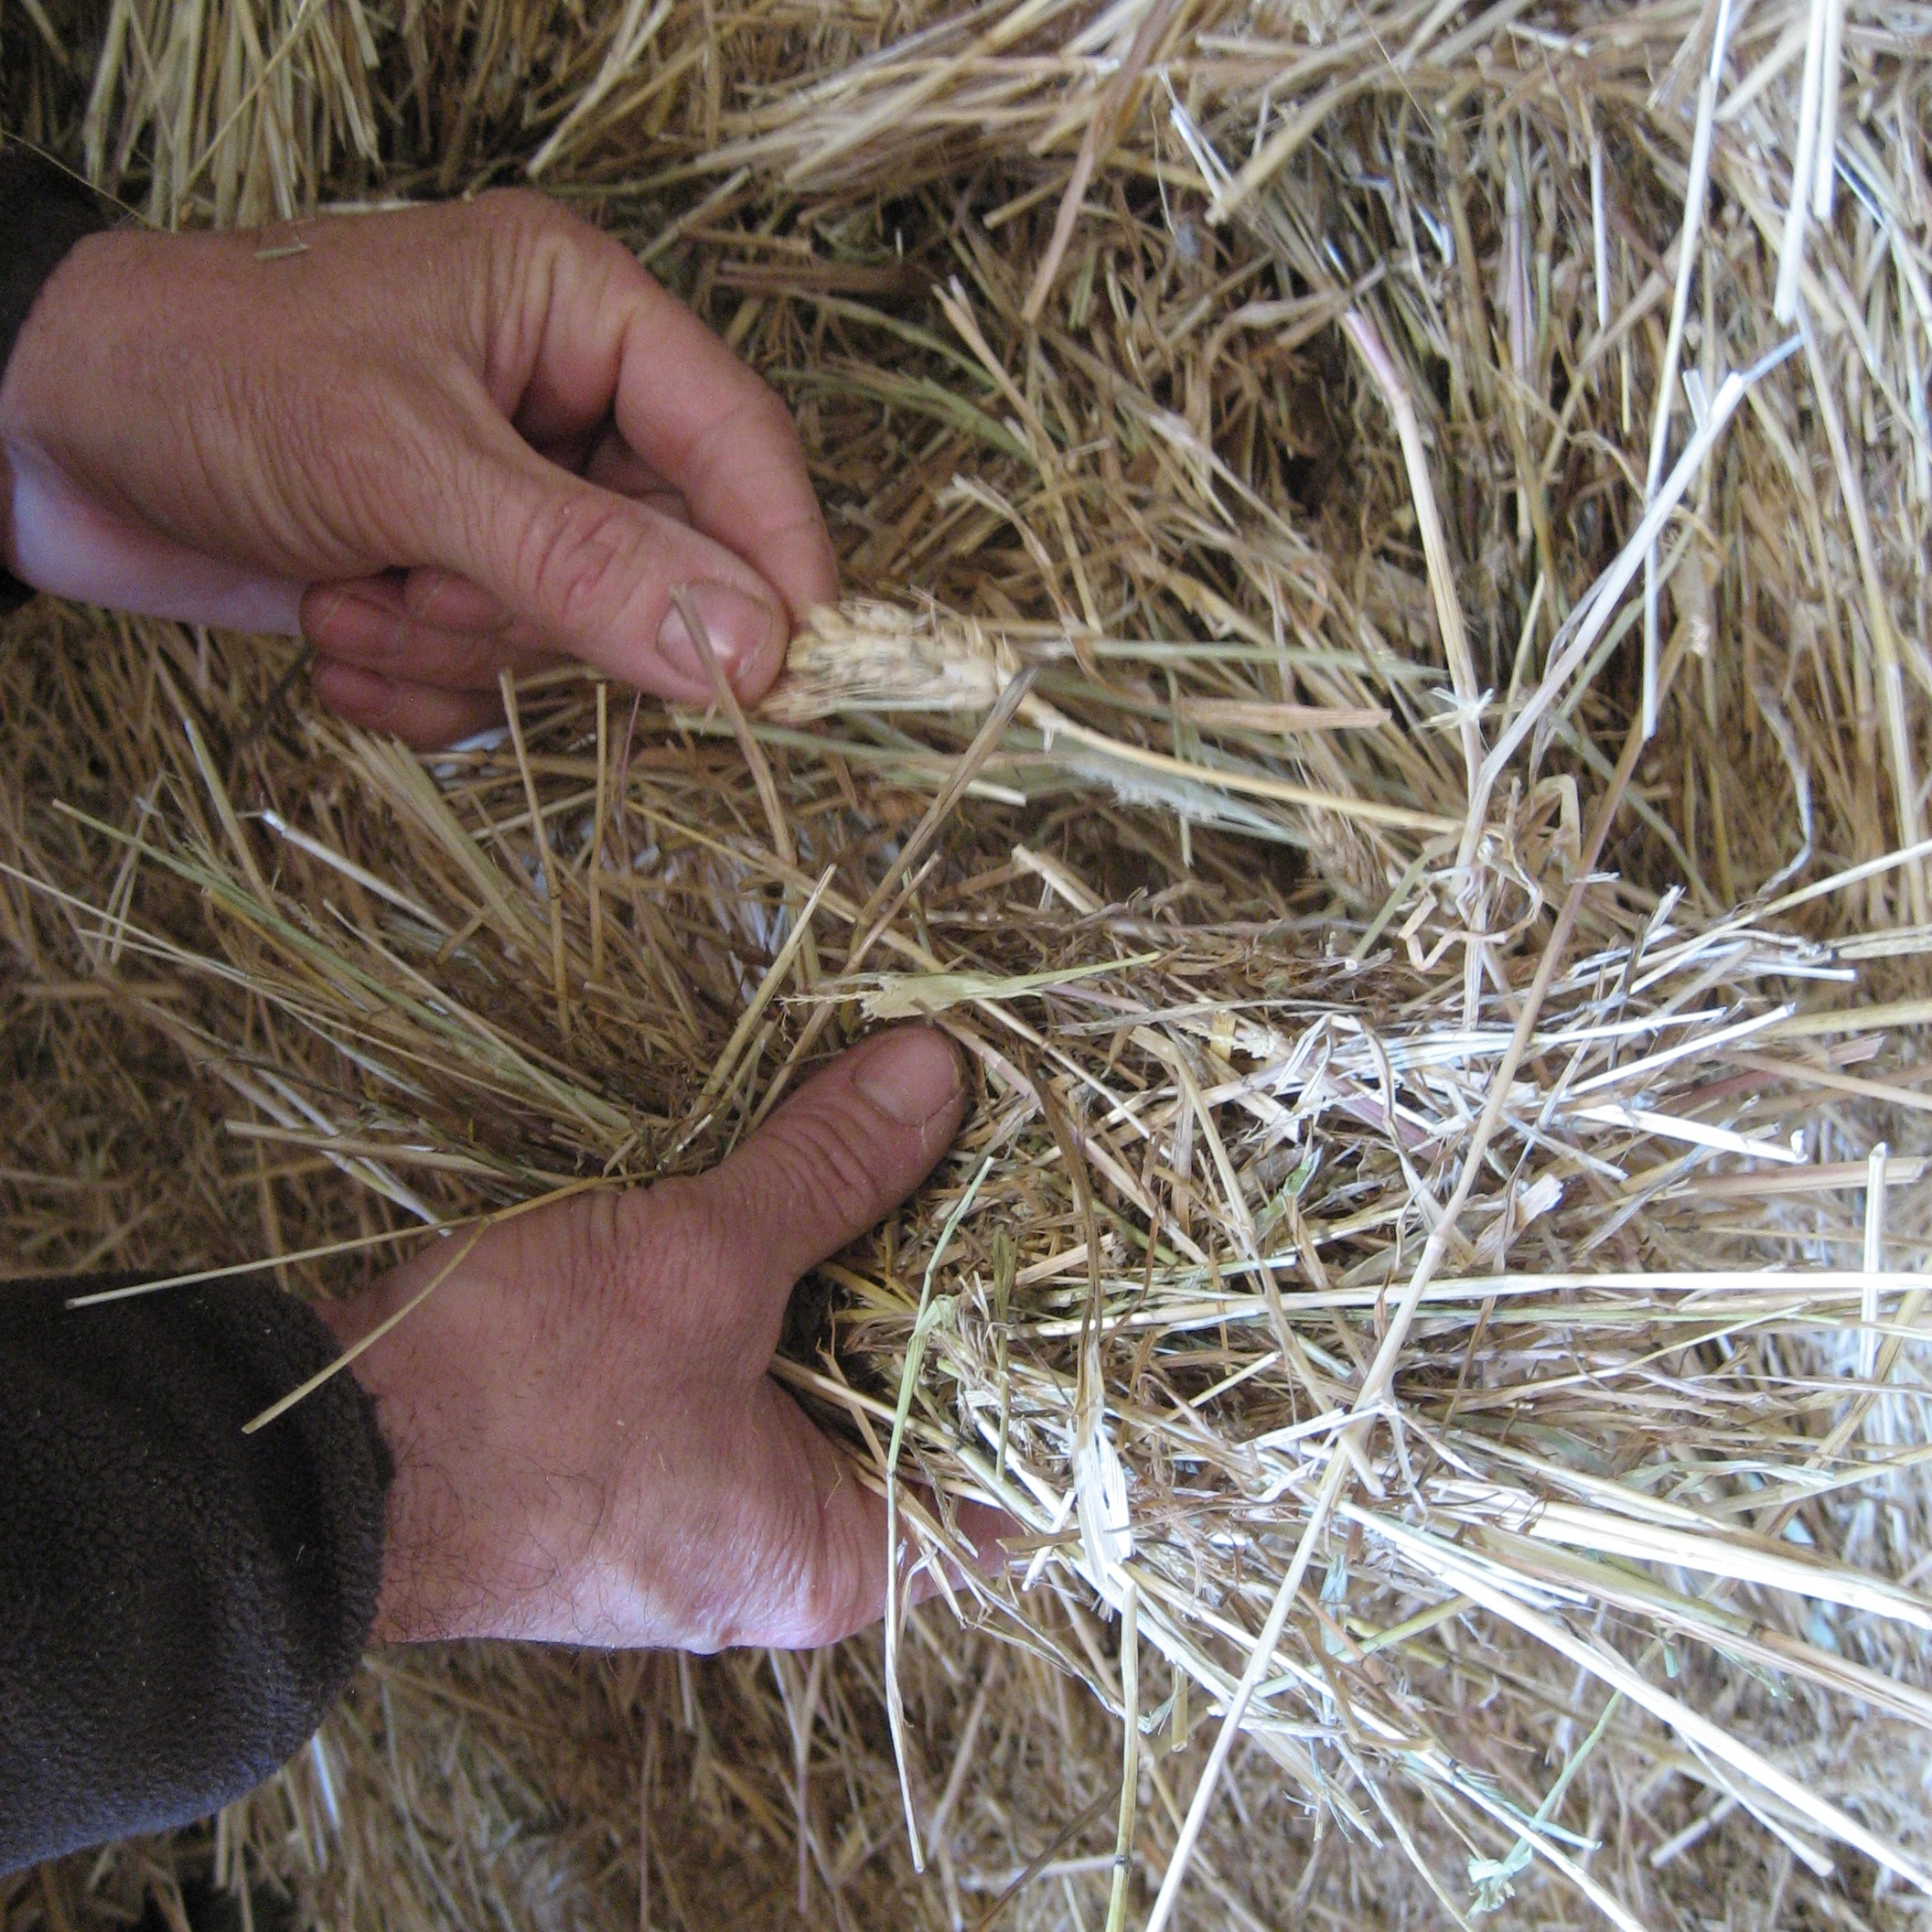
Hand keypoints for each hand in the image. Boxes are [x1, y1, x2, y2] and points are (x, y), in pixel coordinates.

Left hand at [0, 192, 835, 747]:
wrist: (38, 434)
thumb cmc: (213, 381)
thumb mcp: (409, 464)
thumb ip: (587, 564)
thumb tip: (754, 655)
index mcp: (579, 314)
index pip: (738, 444)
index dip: (778, 562)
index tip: (792, 678)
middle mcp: (560, 406)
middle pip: (658, 565)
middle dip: (534, 610)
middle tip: (431, 590)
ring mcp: (504, 500)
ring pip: (567, 639)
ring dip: (449, 646)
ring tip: (345, 592)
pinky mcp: (445, 580)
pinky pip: (492, 683)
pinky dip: (412, 685)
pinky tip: (328, 631)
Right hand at [327, 1028, 988, 1649]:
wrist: (309, 1461)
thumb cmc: (515, 1405)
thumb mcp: (696, 1268)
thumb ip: (828, 1172)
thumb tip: (937, 1073)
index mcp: (831, 1556)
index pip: (1002, 1486)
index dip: (1049, 1378)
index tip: (1081, 1258)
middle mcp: (779, 1538)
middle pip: (914, 1401)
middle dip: (948, 1278)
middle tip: (1000, 1153)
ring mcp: (705, 1489)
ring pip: (823, 1362)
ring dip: (853, 1256)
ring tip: (914, 1133)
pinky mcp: (639, 1434)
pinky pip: (747, 1348)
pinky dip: (775, 1267)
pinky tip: (799, 1169)